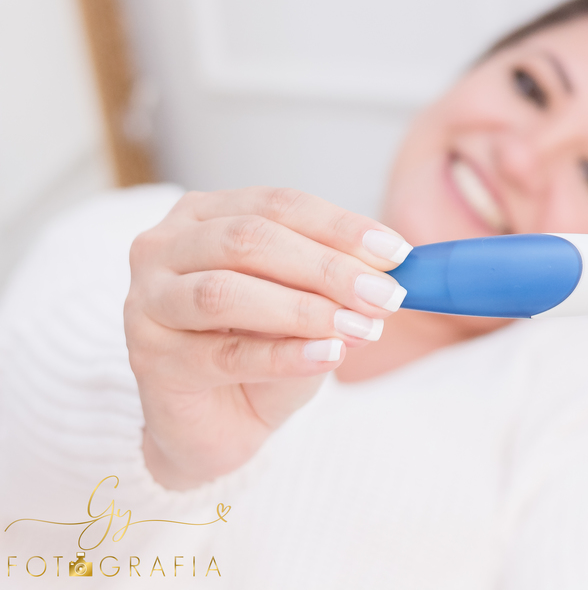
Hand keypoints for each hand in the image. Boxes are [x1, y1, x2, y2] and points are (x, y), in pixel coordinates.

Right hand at [125, 187, 411, 489]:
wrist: (216, 425)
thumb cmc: (261, 350)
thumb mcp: (306, 304)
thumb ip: (334, 281)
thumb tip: (389, 267)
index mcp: (205, 215)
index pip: (278, 205)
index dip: (341, 226)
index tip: (397, 252)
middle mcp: (165, 247)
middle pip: (250, 240)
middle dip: (328, 267)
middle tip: (386, 296)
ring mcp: (147, 302)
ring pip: (227, 292)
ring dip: (305, 309)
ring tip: (362, 328)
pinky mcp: (150, 359)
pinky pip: (224, 354)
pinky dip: (284, 355)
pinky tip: (328, 355)